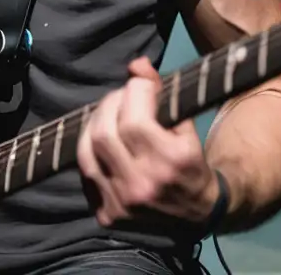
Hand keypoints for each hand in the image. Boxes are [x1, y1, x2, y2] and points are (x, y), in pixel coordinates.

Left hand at [77, 56, 222, 230]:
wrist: (195, 215)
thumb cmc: (190, 164)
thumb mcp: (186, 127)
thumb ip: (161, 92)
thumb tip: (137, 64)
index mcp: (170, 163)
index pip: (134, 120)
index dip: (134, 92)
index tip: (142, 85)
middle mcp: (143, 185)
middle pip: (104, 133)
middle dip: (110, 104)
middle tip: (122, 98)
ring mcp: (121, 204)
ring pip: (87, 151)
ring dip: (94, 124)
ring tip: (109, 116)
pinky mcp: (107, 215)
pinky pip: (84, 173)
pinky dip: (89, 150)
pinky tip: (101, 141)